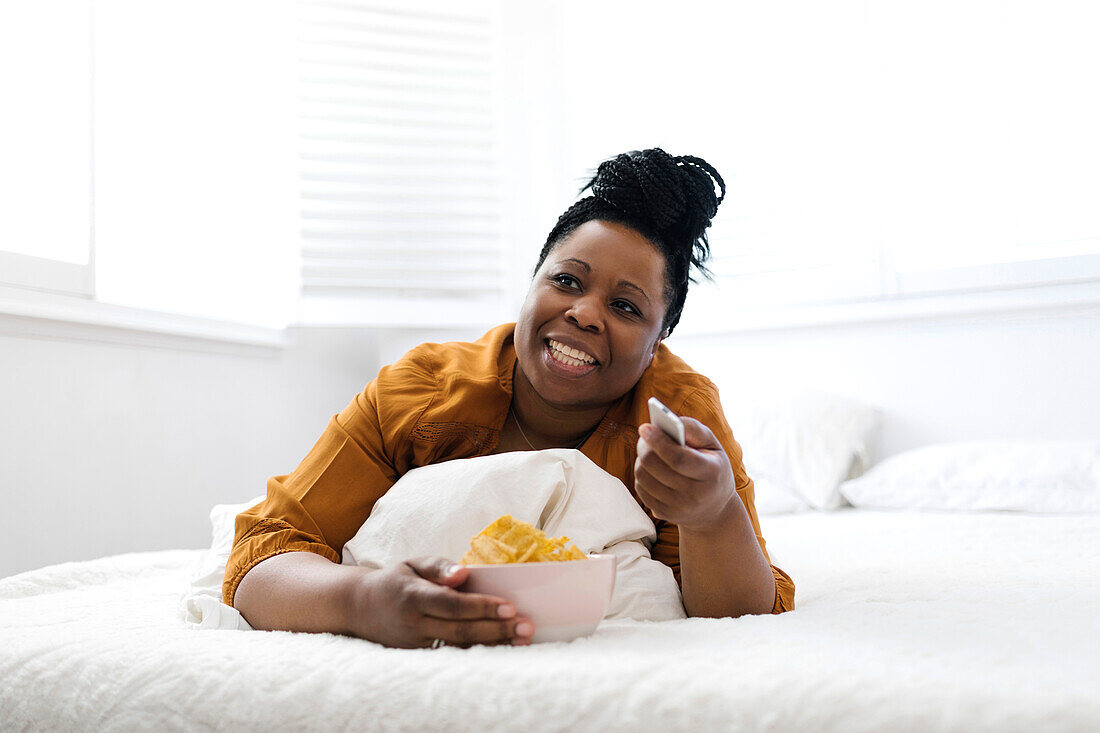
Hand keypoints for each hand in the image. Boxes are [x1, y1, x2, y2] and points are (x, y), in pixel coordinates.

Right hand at [346, 556, 534, 648]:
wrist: (359, 607)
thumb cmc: (395, 581)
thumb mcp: (413, 563)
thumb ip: (439, 566)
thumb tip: (464, 573)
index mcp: (413, 596)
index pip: (452, 604)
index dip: (481, 607)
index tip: (510, 606)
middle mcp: (414, 623)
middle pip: (460, 630)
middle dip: (496, 630)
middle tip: (526, 626)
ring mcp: (416, 643)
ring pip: (459, 647)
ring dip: (493, 644)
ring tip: (522, 639)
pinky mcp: (419, 655)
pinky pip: (453, 653)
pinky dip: (479, 651)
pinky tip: (503, 647)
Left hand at [634, 417, 737, 532]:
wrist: (715, 509)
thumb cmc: (712, 467)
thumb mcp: (712, 445)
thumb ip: (693, 429)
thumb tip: (670, 422)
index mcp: (711, 473)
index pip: (678, 458)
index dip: (658, 441)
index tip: (645, 427)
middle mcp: (696, 495)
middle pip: (654, 466)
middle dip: (645, 446)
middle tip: (644, 435)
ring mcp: (680, 508)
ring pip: (643, 477)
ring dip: (641, 459)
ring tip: (648, 451)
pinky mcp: (666, 515)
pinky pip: (641, 489)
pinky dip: (642, 475)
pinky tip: (651, 469)